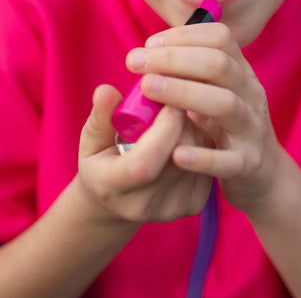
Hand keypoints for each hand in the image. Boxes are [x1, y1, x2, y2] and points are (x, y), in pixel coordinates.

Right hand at [77, 84, 212, 224]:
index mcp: (111, 187)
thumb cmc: (102, 159)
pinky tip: (183, 137)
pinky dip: (200, 141)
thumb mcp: (92, 139)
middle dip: (179, 120)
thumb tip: (105, 91)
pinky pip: (208, 160)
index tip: (167, 102)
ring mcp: (172, 208)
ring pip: (198, 153)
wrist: (118, 199)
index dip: (163, 129)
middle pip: (177, 153)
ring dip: (190, 128)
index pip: (145, 164)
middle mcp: (143, 204)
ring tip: (171, 121)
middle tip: (168, 102)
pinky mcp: (194, 204)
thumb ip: (101, 116)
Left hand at [126, 22, 281, 215]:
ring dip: (184, 92)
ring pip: (226, 104)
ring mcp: (252, 129)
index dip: (184, 35)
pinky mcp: (248, 164)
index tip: (148, 43)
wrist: (264, 173)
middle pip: (219, 65)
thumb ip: (189, 73)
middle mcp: (251, 94)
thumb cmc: (225, 125)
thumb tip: (144, 54)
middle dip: (173, 59)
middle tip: (134, 62)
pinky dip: (203, 157)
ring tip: (147, 87)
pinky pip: (228, 160)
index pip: (220, 38)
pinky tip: (176, 153)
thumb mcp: (214, 91)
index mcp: (241, 72)